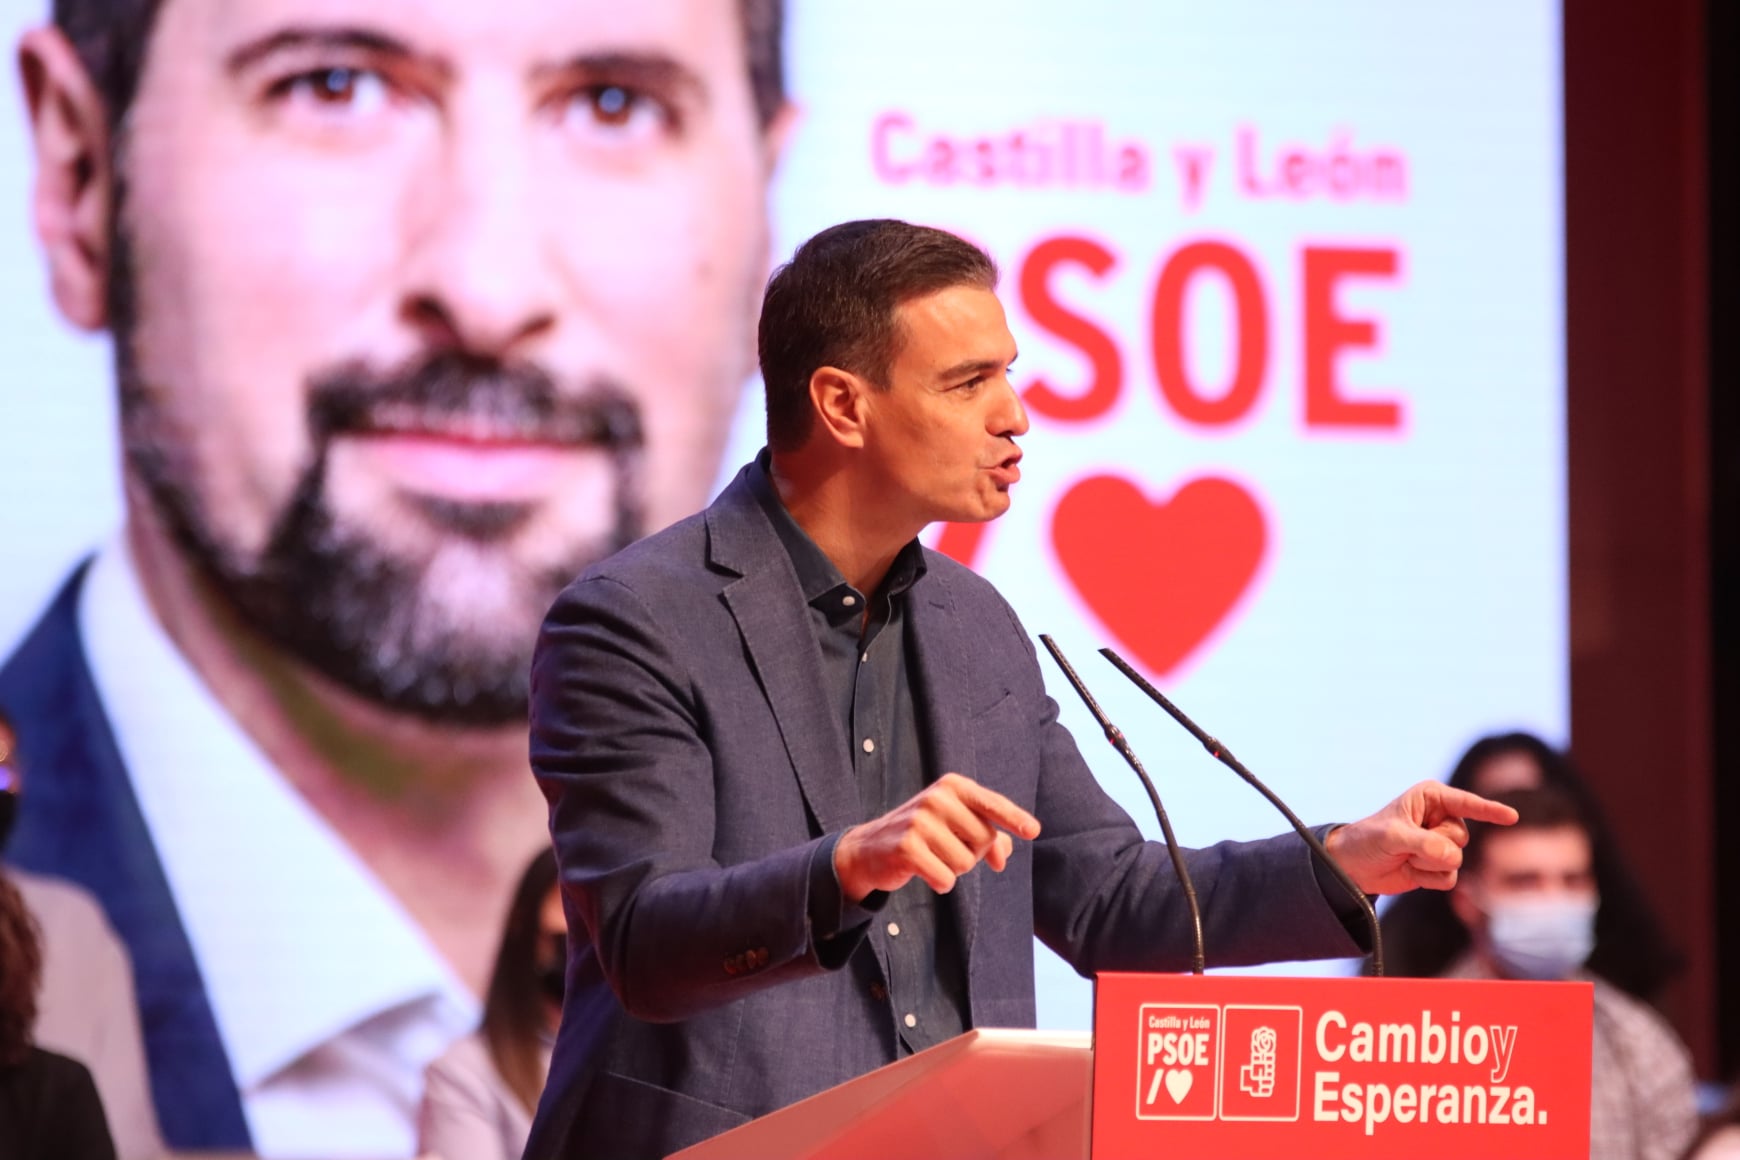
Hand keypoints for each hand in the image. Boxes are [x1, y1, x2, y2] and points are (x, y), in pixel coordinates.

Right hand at [833, 772, 1041, 901]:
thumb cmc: (921, 835)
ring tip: (932, 858)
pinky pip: (946, 878)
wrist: (869, 849)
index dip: (1014, 819)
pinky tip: (924, 872)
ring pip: (966, 862)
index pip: (991, 804)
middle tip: (946, 849)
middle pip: (984, 839)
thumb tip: (1005, 855)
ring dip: (954, 869)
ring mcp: (920, 820)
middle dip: (972, 853)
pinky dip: (940, 882)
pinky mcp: (907, 846)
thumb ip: (987, 836)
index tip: (1034, 832)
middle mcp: (938, 797)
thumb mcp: (954, 827)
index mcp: (952, 786)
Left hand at [1325, 781, 1518, 894]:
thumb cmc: (1368, 840)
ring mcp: (1443, 844)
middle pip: (1460, 838)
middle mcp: (1442, 818)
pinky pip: (1450, 879)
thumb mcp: (1391, 836)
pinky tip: (1409, 871)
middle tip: (1405, 845)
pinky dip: (1428, 879)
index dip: (1489, 810)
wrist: (1354, 866)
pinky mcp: (1440, 867)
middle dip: (1432, 847)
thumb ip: (1423, 842)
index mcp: (1431, 798)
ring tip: (1405, 856)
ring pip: (1456, 860)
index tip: (1512, 817)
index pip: (1467, 803)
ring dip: (1427, 864)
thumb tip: (1452, 857)